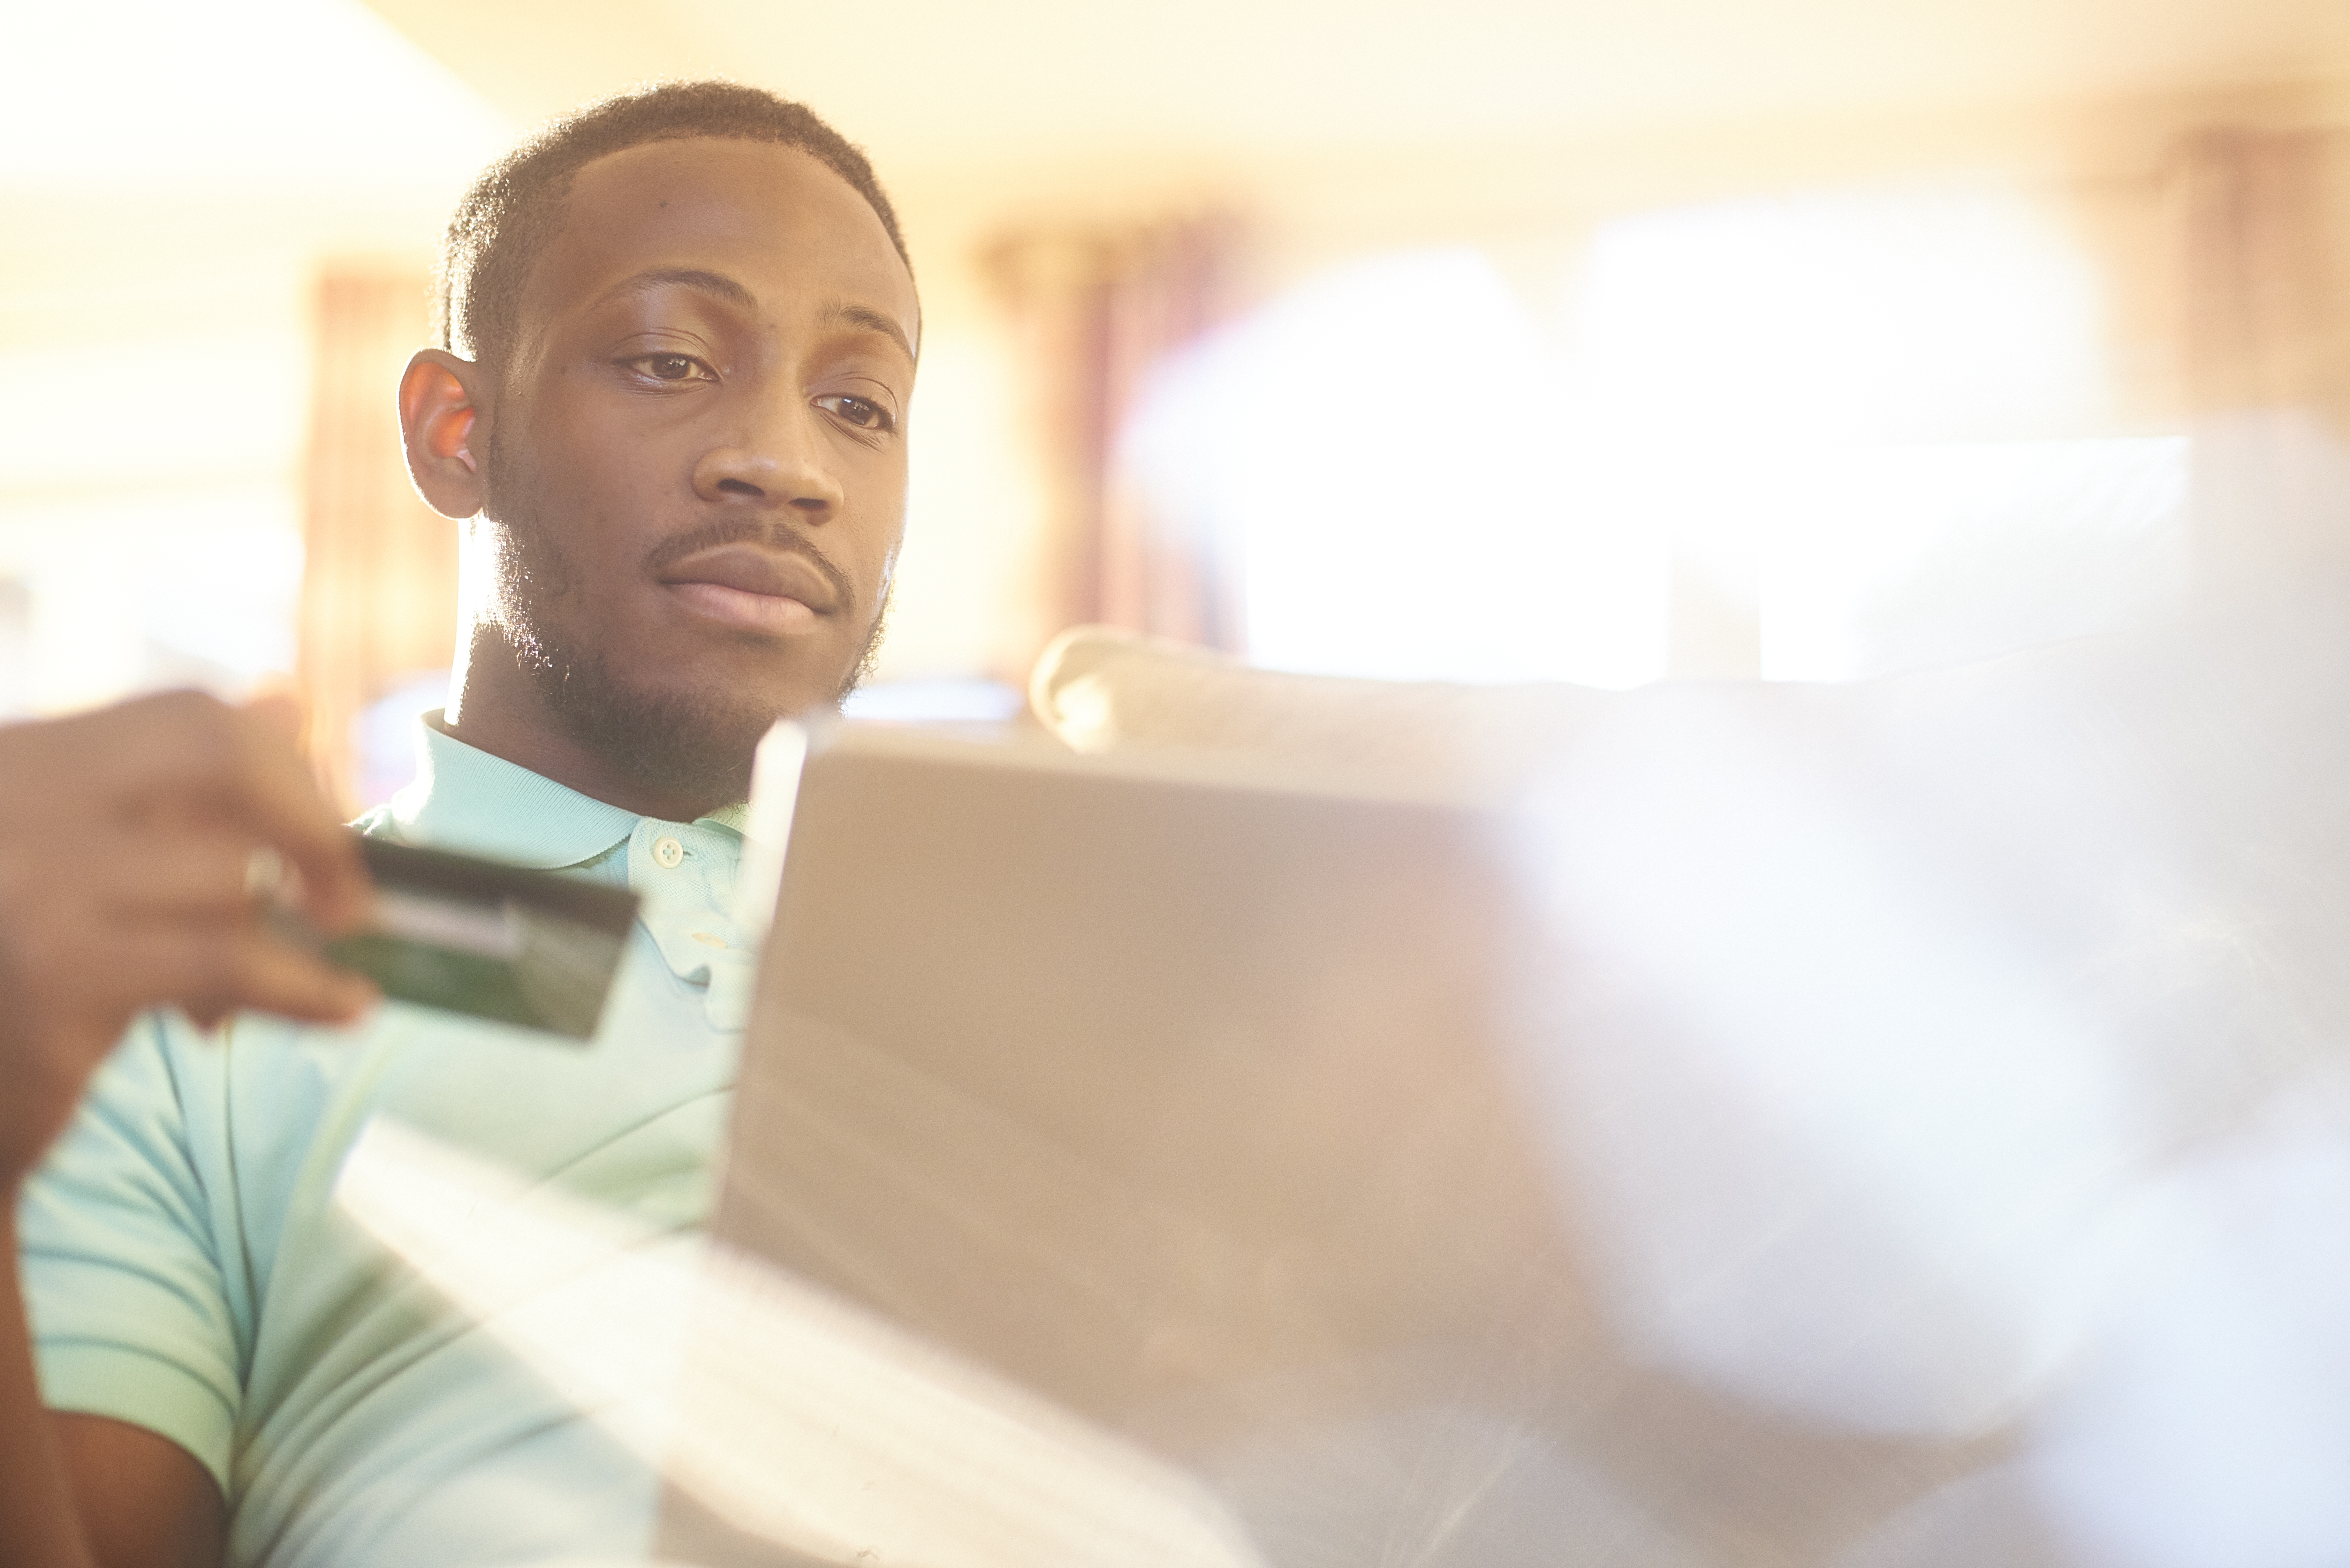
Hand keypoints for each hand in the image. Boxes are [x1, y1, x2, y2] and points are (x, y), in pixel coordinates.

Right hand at [0, 690, 374, 1192]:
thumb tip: (282, 701)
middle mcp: (16, 799)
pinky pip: (229, 960)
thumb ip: (174, 787)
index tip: (324, 830)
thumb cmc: (23, 970)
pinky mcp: (56, 979)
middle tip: (347, 898)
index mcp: (25, 760)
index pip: (192, 718)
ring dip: (277, 937)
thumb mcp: (89, 860)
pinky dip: (308, 989)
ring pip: (231, 871)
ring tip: (273, 985)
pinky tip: (344, 1008)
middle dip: (311, 823)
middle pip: (223, 757)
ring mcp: (30, 884)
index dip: (286, 767)